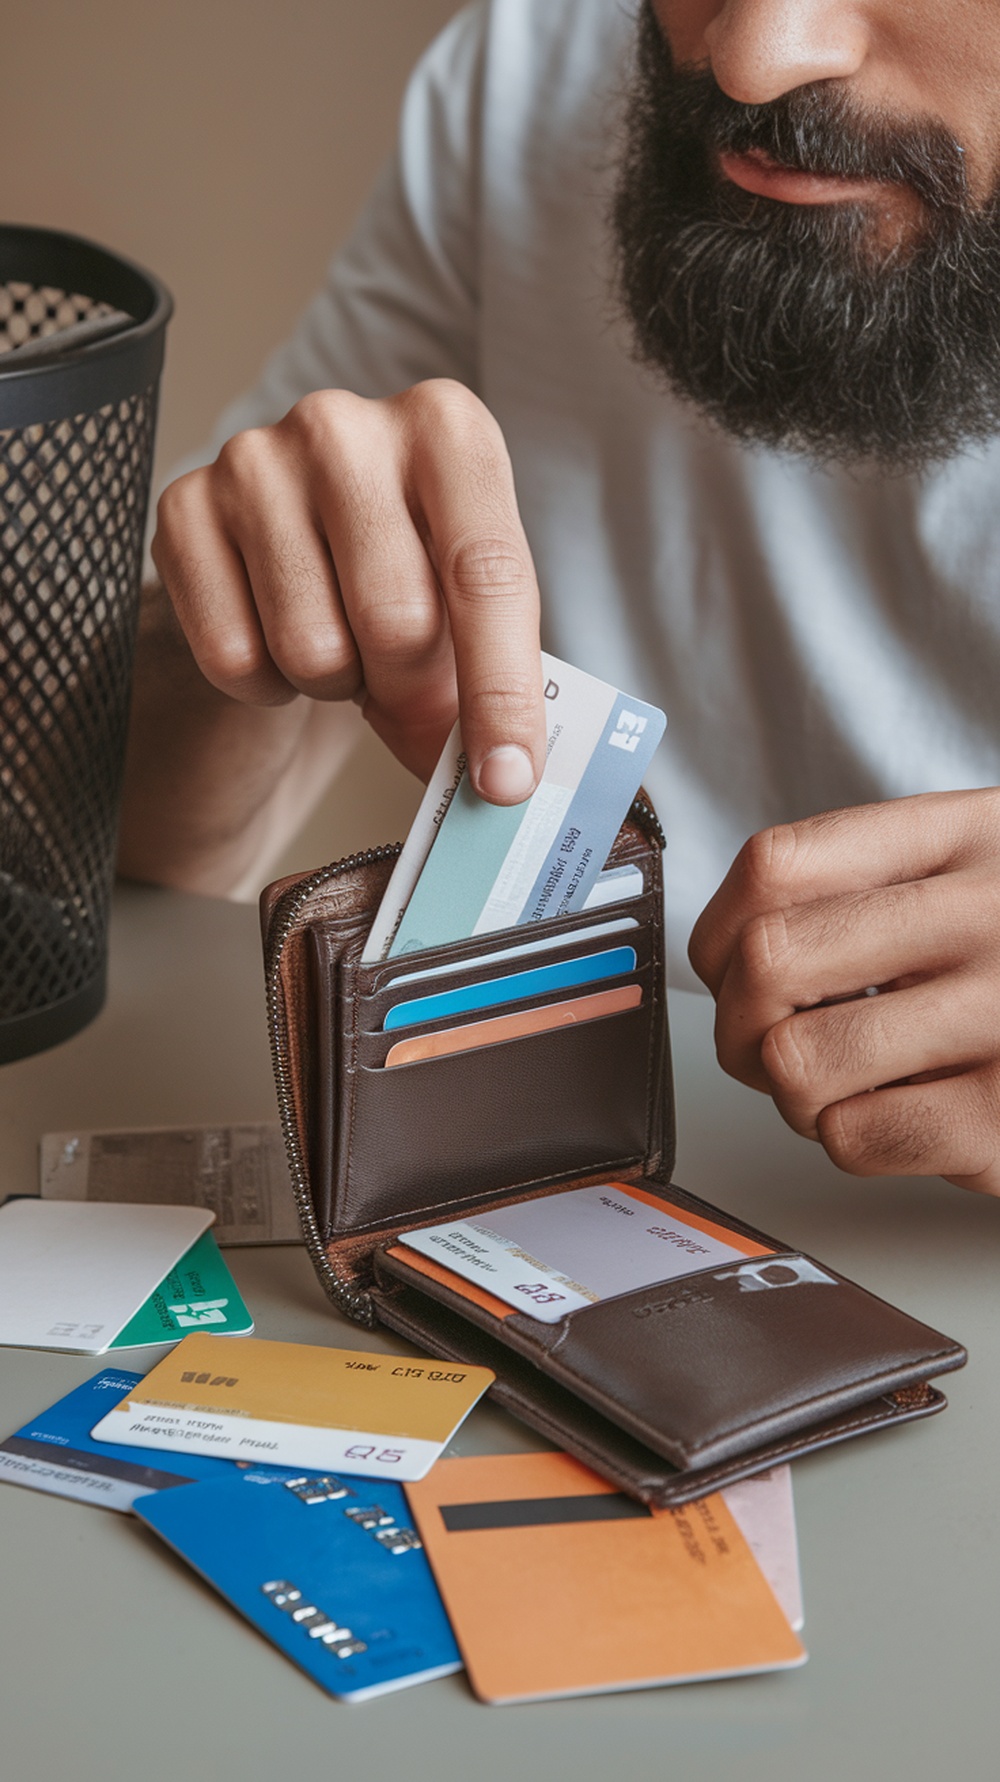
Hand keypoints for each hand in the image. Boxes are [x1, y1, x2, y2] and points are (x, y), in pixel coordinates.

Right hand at [151, 380, 544, 801]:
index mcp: (448, 428)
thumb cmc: (407, 569)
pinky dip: (265, 684)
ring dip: (336, 683)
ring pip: (311, 648)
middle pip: (395, 620)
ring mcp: (255, 460)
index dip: (501, 693)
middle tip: (406, 689)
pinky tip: (278, 638)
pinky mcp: (183, 507)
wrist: (296, 539)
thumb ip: (491, 680)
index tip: (506, 782)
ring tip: (342, 641)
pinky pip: (232, 657)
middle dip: (410, 690)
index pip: (486, 574)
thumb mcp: (470, 604)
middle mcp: (347, 427)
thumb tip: (494, 780)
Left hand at [688, 790, 999, 1194]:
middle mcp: (992, 912)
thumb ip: (879, 883)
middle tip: (769, 1047)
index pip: (779, 865)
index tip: (727, 968)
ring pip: (799, 1061)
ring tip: (844, 1087)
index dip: (720, 929)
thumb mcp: (989, 873)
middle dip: (740, 1025)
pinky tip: (903, 1117)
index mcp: (971, 835)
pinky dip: (851, 1140)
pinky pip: (855, 1137)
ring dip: (795, 1092)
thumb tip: (730, 953)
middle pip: (770, 963)